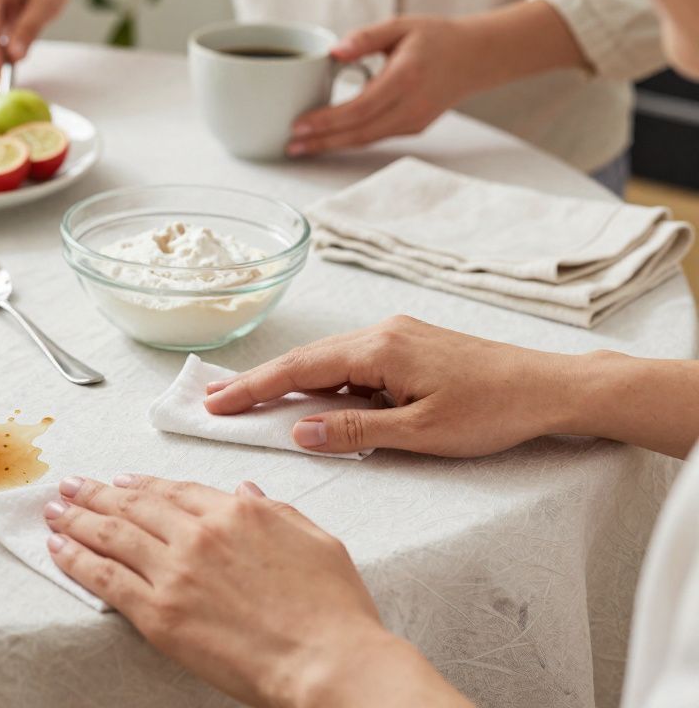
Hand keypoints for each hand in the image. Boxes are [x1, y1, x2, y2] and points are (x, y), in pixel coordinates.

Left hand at [46, 474, 470, 706]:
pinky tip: (58, 549)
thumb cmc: (332, 608)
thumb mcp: (313, 538)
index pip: (175, 490)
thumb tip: (243, 490)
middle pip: (134, 504)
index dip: (141, 484)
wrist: (327, 659)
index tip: (120, 480)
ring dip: (76, 518)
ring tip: (53, 510)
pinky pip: (104, 578)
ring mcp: (176, 571)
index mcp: (237, 511)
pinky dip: (75, 559)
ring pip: (111, 534)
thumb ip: (272, 510)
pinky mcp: (159, 613)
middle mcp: (199, 533)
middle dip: (96, 492)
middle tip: (70, 485)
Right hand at [204, 316, 577, 456]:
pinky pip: (351, 362)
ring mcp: (397, 335)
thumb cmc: (493, 411)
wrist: (551, 388)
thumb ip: (354, 431)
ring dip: (289, 381)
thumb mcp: (420, 434)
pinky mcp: (410, 345)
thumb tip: (298, 431)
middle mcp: (382, 332)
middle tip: (215, 401)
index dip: (253, 389)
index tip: (215, 403)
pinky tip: (311, 400)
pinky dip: (322, 381)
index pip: (299, 370)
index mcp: (379, 349)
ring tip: (250, 402)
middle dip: (259, 382)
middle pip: (305, 358)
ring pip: (328, 359)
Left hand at [287, 16, 480, 156]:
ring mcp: (414, 122)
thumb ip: (365, 37)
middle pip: (359, 133)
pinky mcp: (413, 129)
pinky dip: (349, 140)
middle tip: (290, 145)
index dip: (327, 121)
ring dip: (332, 145)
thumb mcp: (400, 26)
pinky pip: (376, 138)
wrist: (475, 57)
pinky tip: (327, 138)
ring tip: (302, 146)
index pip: (359, 108)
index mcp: (405, 78)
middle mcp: (411, 106)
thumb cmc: (437, 39)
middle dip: (322, 142)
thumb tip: (333, 51)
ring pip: (366, 140)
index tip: (299, 125)